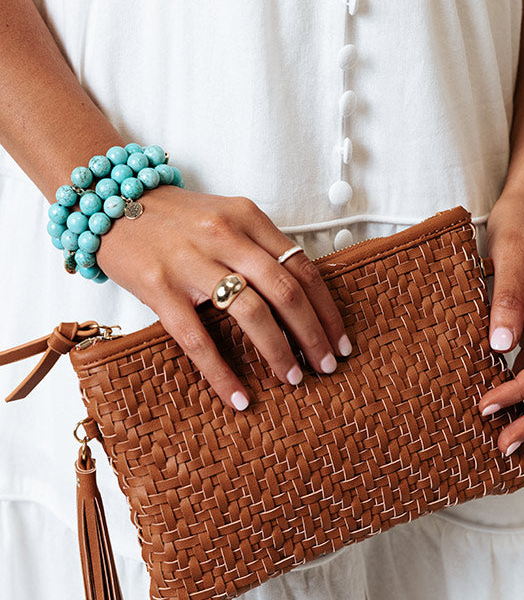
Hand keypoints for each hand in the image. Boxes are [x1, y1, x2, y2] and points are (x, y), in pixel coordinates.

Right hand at [95, 186, 351, 410]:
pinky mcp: (160, 288)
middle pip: (286, 291)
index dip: (327, 309)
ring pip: (251, 313)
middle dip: (313, 334)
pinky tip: (238, 397)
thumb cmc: (174, 219)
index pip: (303, 267)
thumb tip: (300, 298)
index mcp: (247, 218)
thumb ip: (259, 248)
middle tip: (326, 366)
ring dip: (280, 351)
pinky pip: (198, 339)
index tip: (340, 340)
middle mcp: (225, 236)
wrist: (108, 202)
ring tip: (294, 378)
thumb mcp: (225, 219)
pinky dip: (222, 373)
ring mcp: (192, 262)